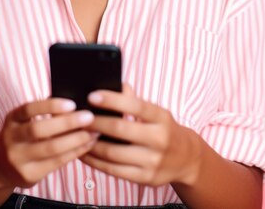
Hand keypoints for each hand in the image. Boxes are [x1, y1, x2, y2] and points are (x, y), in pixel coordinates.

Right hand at [0, 98, 96, 189]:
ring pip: (50, 149)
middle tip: (89, 117)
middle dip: (67, 123)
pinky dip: (74, 153)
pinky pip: (56, 163)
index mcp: (12, 119)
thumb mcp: (23, 121)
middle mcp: (11, 138)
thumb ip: (42, 113)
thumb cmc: (21, 135)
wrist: (0, 165)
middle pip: (39, 130)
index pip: (29, 109)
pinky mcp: (28, 175)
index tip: (72, 103)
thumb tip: (75, 106)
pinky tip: (86, 145)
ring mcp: (18, 159)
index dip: (51, 106)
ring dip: (76, 140)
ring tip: (93, 133)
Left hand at [80, 83, 200, 187]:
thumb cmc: (163, 128)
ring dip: (91, 144)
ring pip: (113, 153)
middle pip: (120, 129)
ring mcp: (153, 161)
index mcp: (161, 117)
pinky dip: (95, 162)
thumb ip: (133, 100)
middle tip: (79, 117)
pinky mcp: (146, 178)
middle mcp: (159, 139)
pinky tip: (85, 153)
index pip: (135, 105)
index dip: (112, 100)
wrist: (186, 158)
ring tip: (78, 135)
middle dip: (95, 123)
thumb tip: (111, 86)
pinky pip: (114, 171)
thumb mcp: (155, 112)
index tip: (92, 95)